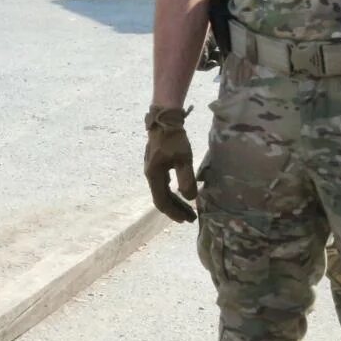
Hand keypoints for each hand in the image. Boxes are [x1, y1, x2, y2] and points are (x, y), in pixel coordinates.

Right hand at [142, 105, 197, 222]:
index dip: (173, 212)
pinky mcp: (156, 165)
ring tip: (188, 209)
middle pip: (161, 198)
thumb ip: (186, 179)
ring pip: (162, 191)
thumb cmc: (174, 139)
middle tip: (190, 218)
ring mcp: (152, 170)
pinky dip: (172, 192)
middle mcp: (150, 175)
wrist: (164, 120)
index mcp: (154, 176)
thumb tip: (190, 198)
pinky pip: (163, 184)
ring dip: (174, 201)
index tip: (186, 220)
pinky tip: (180, 194)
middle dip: (175, 210)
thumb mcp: (183, 159)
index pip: (162, 201)